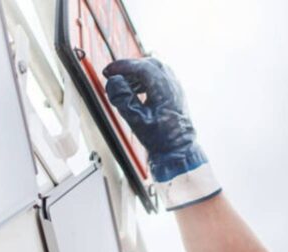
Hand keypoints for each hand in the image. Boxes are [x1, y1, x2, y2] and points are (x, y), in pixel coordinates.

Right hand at [103, 58, 220, 209]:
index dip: (122, 66)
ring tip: (124, 84)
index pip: (141, 67)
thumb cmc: (161, 139)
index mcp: (164, 89)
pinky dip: (146, 79)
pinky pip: (160, 78)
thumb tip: (113, 82)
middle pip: (149, 64)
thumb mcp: (136, 120)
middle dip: (129, 67)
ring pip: (155, 69)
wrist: (178, 151)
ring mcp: (176, 88)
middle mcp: (172, 85)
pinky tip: (137, 90)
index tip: (108, 71)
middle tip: (114, 75)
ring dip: (137, 73)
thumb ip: (122, 99)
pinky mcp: (175, 94)